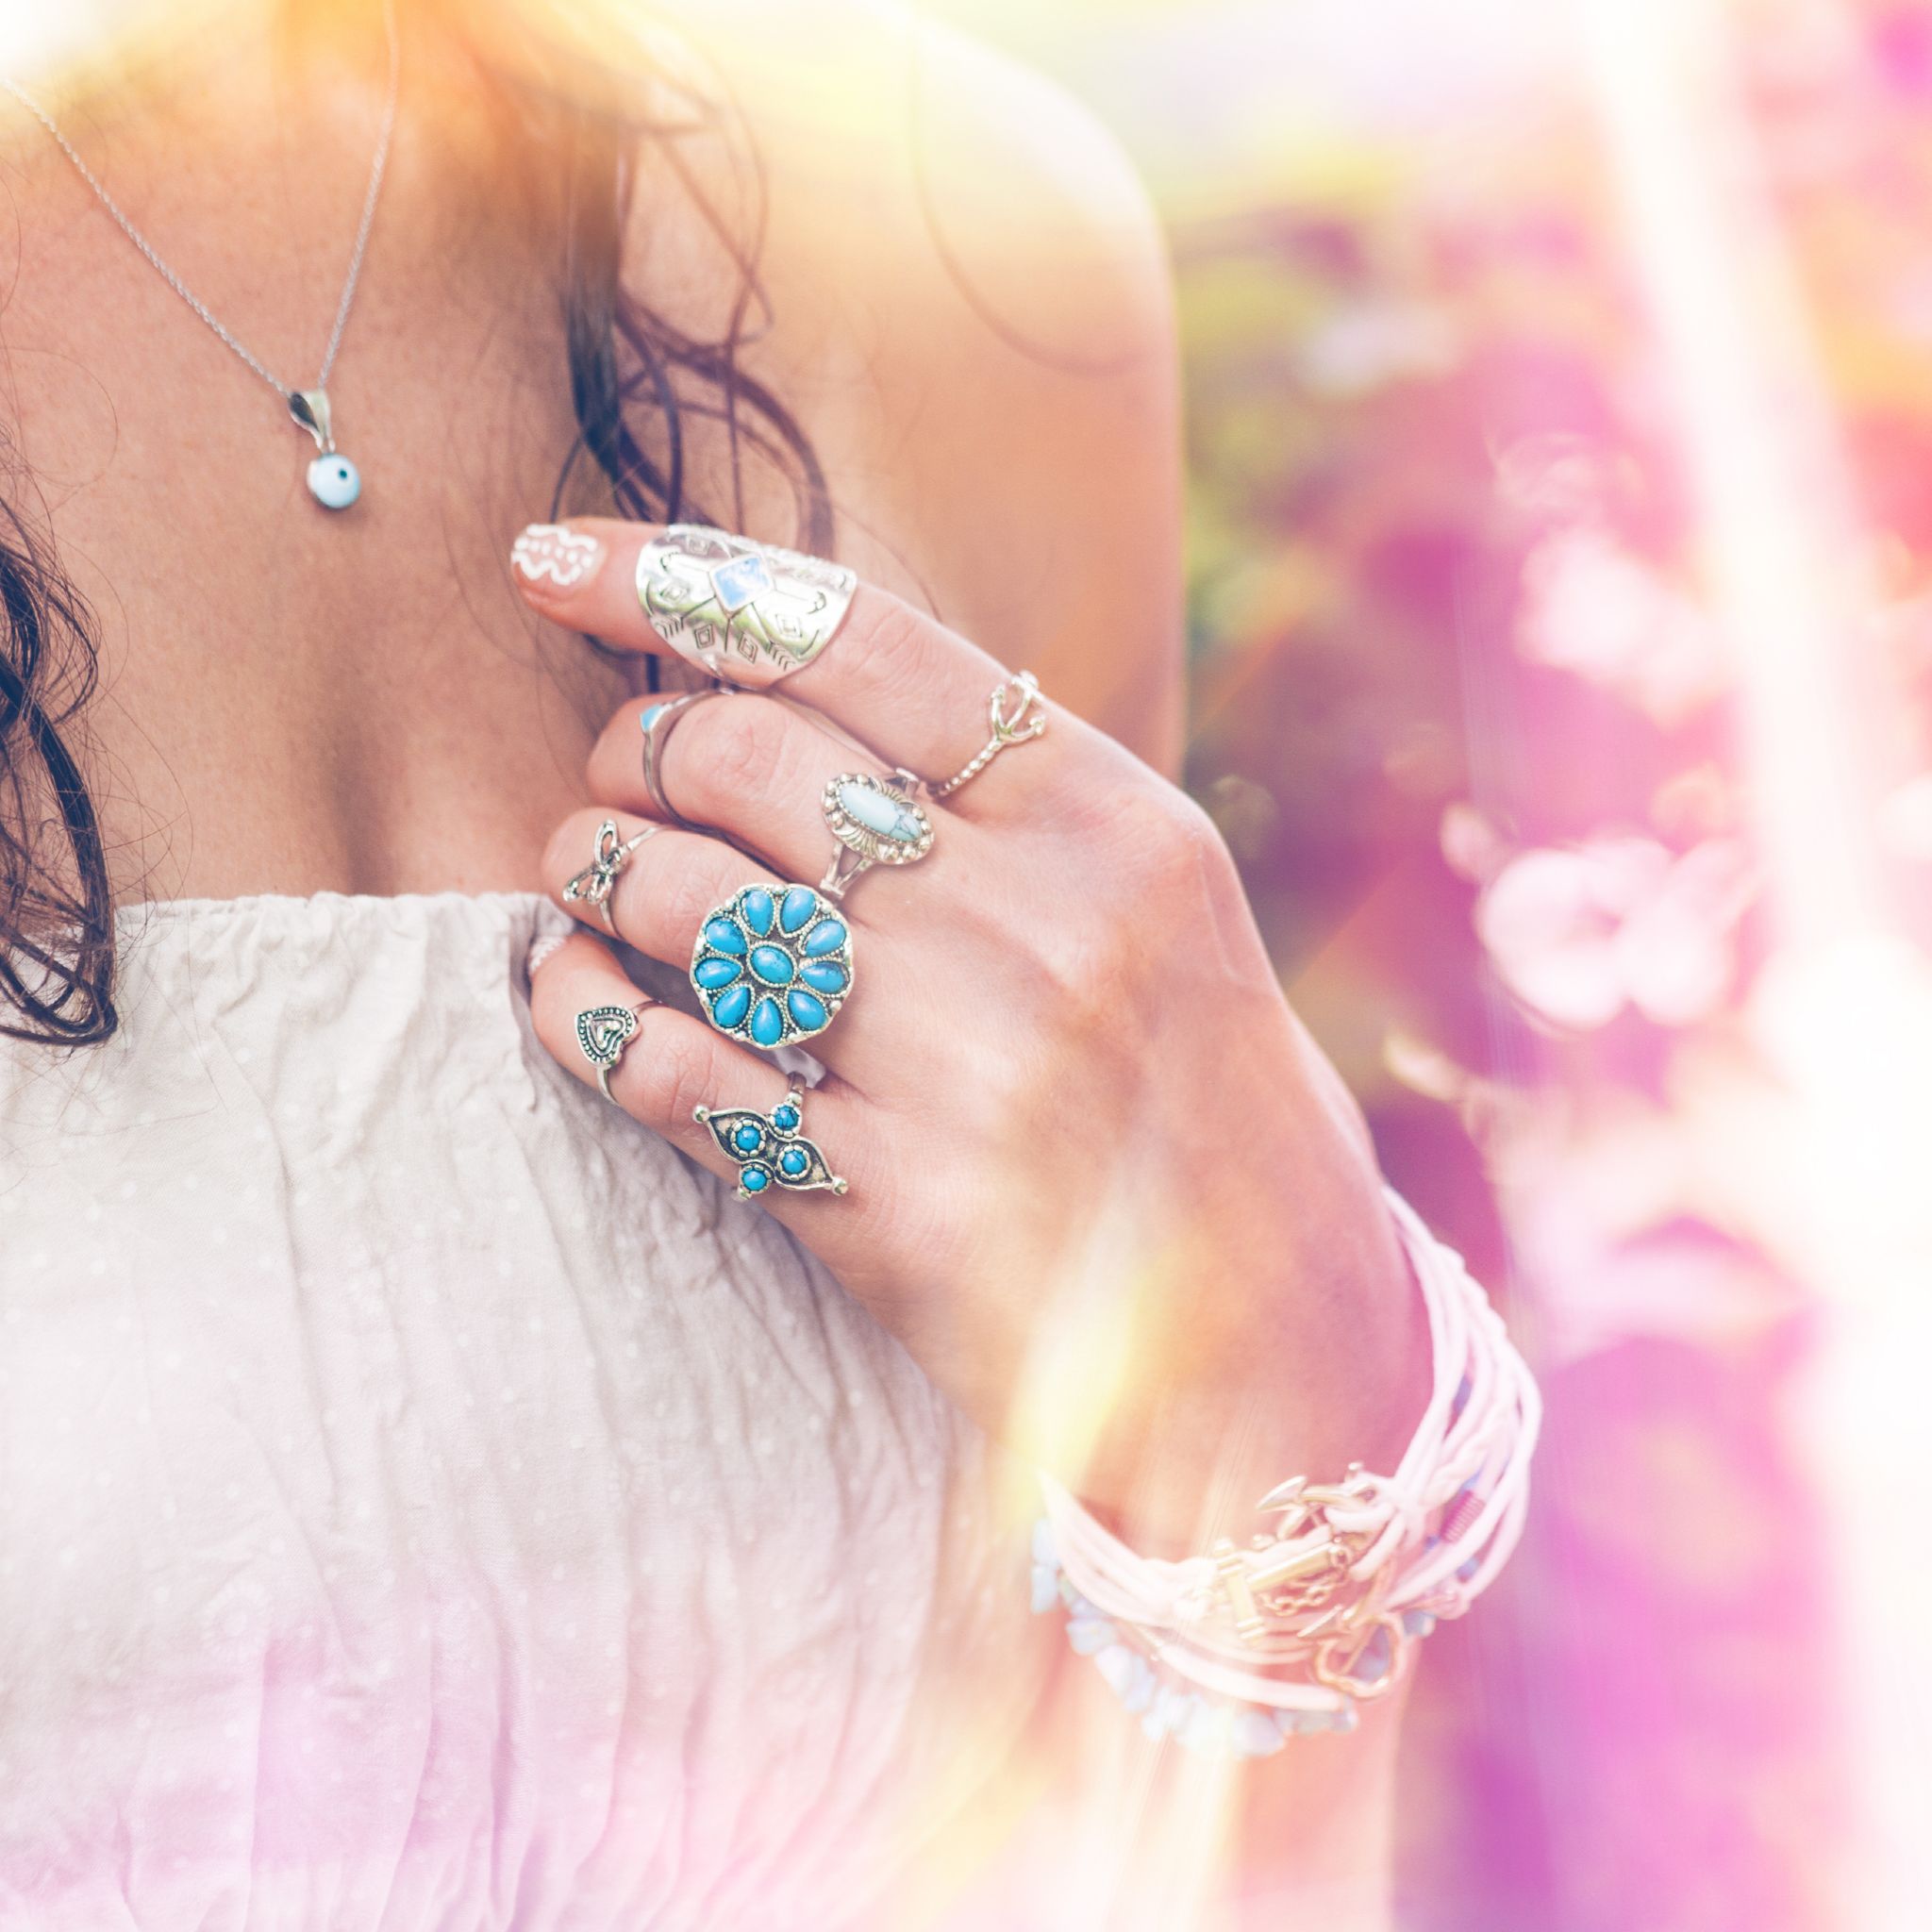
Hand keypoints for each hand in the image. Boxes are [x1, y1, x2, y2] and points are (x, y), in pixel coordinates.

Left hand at [515, 521, 1426, 1548]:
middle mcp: (1025, 922)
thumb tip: (787, 679)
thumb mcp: (1153, 893)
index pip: (847, 636)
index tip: (547, 560)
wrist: (1276, 1323)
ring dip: (586, 867)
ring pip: (674, 899)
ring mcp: (951, 1065)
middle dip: (629, 748)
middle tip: (617, 777)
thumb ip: (1002, 787)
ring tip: (587, 878)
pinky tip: (562, 991)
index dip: (669, 577)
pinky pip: (661, 1070)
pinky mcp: (881, 1205)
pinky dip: (573, 1012)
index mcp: (1103, 818)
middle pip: (734, 756)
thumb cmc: (1195, 1082)